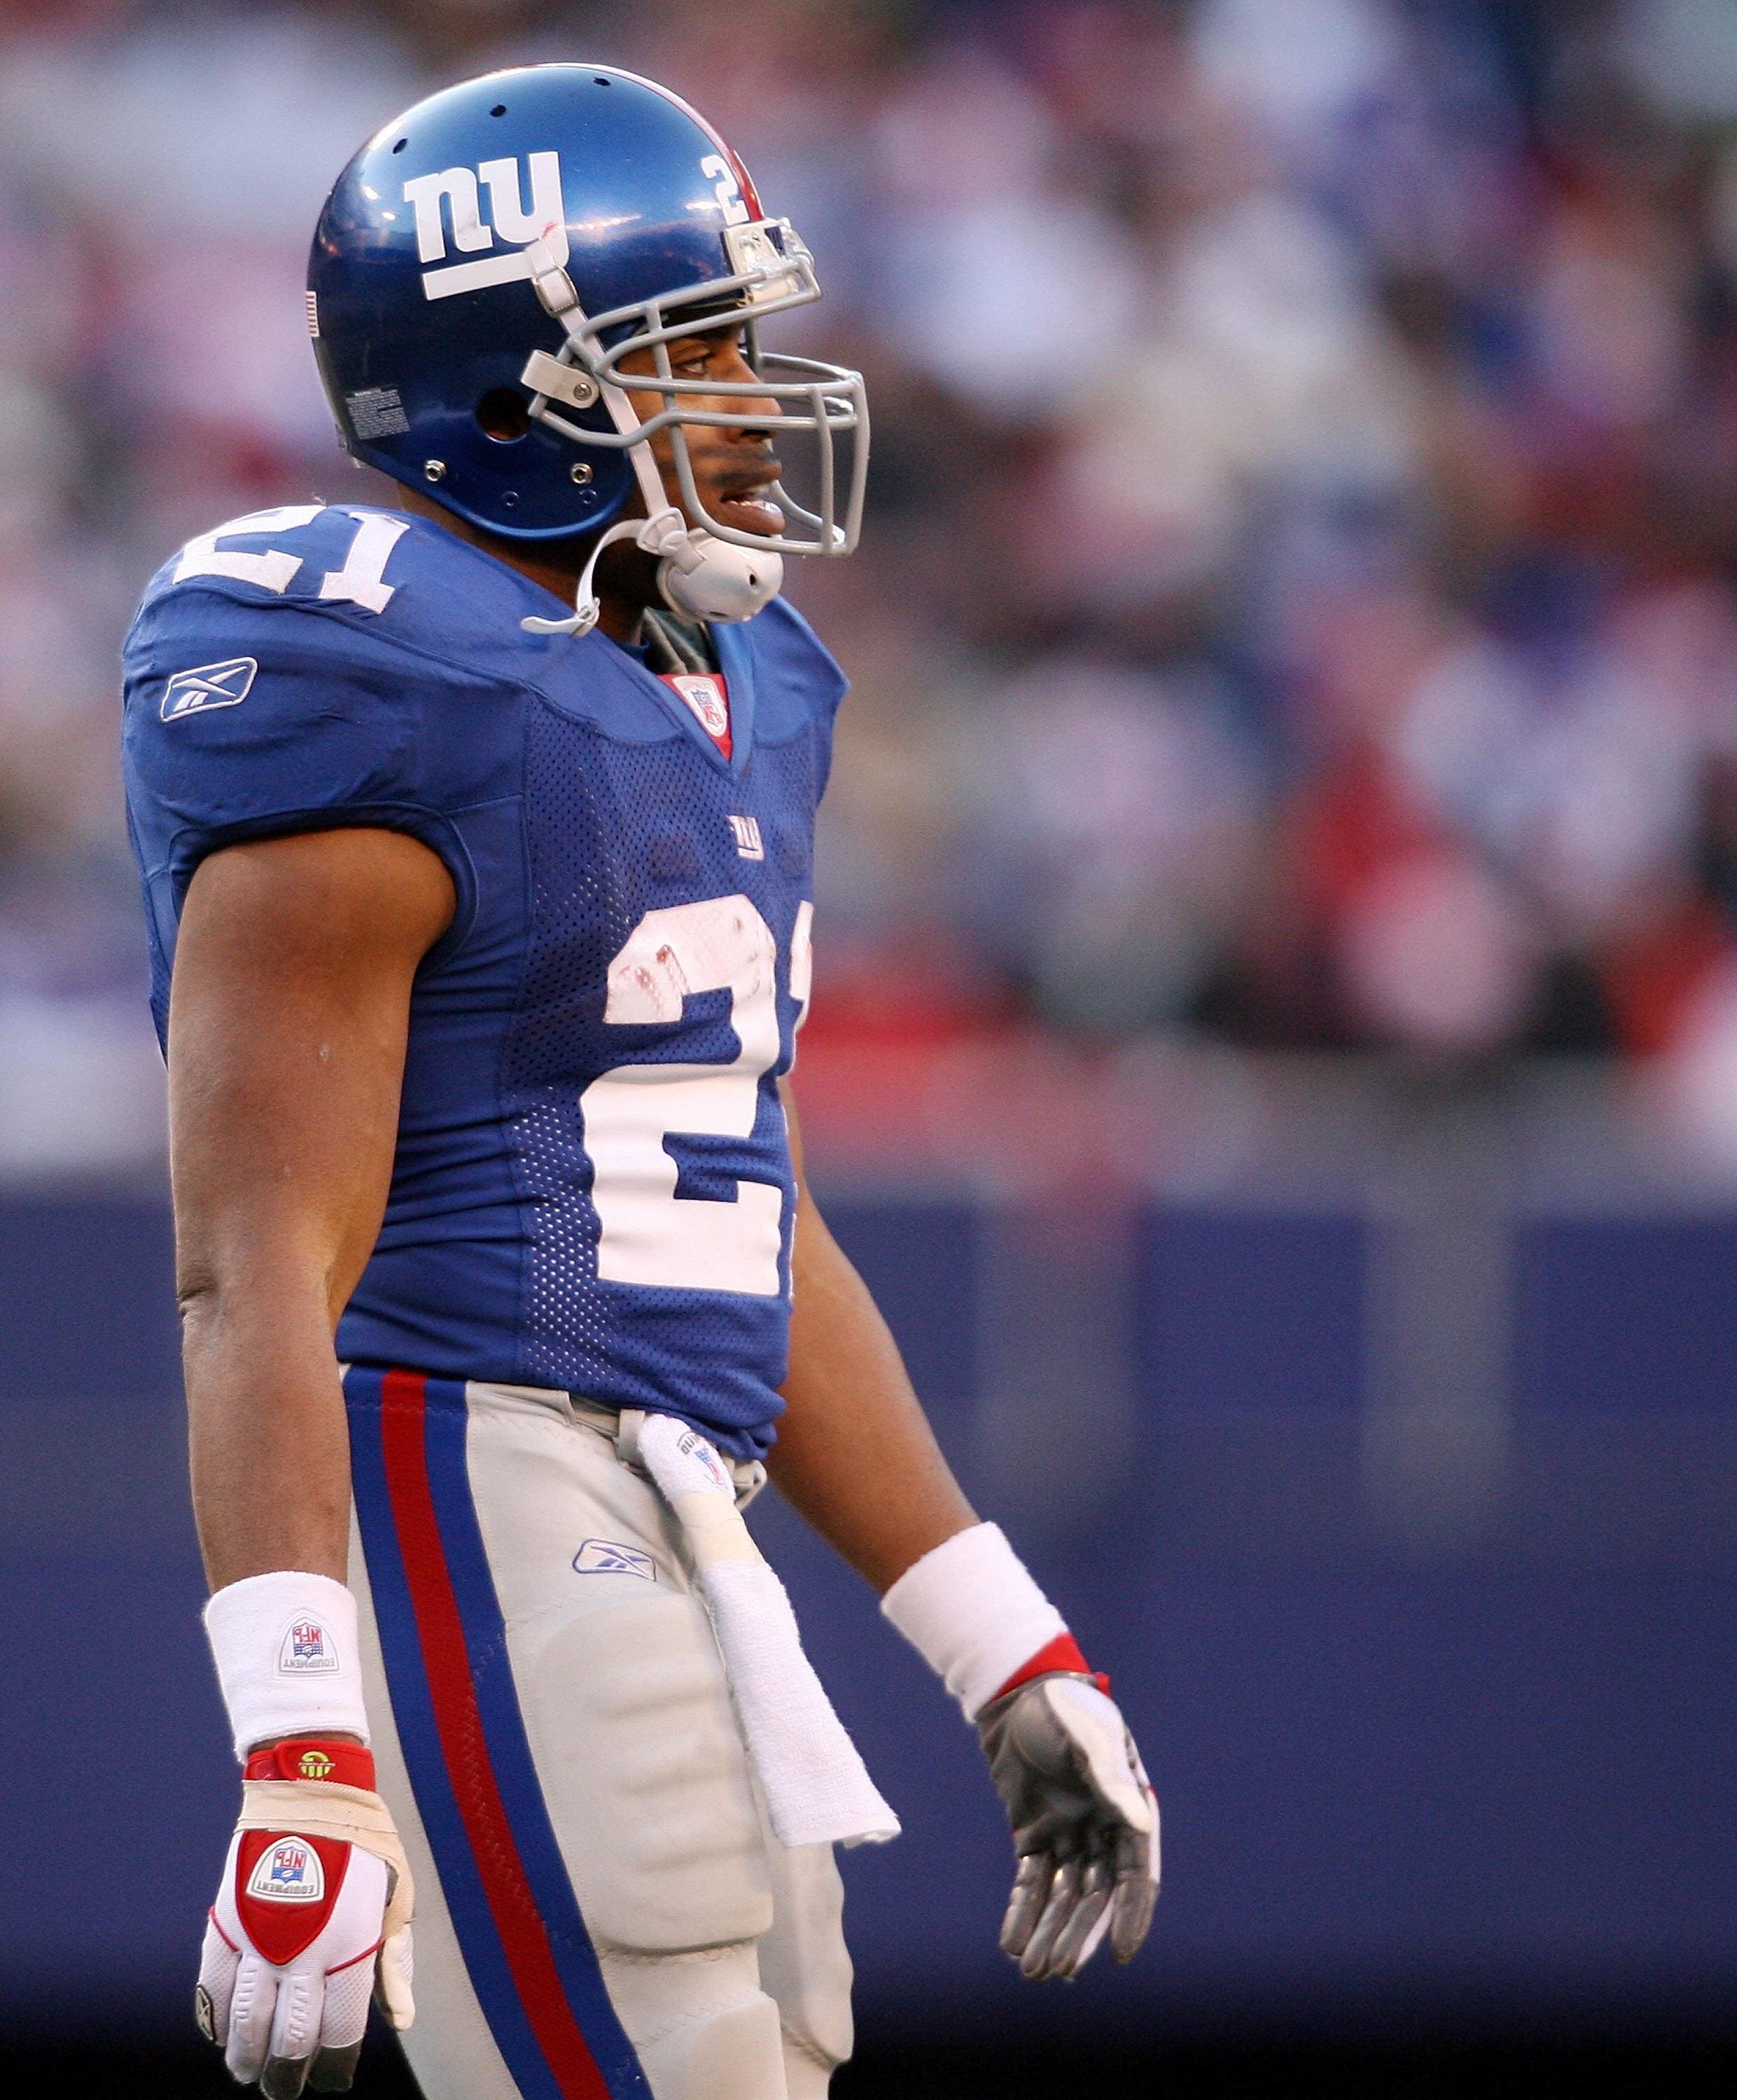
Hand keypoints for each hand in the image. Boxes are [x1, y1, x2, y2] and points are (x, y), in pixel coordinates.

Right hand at [196, 1740, 413, 2096]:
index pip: (339, 2033)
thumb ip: (393, 1962)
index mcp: (352, 1945)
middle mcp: (304, 1951)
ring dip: (246, 2058)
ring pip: (246, 2023)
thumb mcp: (396, 1897)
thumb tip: (398, 2022)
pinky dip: (215, 2020)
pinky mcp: (227, 1924)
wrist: (312, 1789)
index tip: (331, 2083)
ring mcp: (260, 1940)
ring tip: (249, 2074)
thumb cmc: (365, 1844)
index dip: (334, 2069)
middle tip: (283, 2090)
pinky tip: (222, 2036)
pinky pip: (212, 1988)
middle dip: (286, 2075)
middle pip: (290, 2040)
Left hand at [976, 1675, 1158, 1980]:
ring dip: (1049, 1932)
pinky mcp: (1034, 1833)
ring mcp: (1069, 1833)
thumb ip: (1112, 1780)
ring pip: (1063, 1896)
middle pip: (1095, 1895)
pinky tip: (1010, 1942)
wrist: (1018, 1690)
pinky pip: (1031, 1881)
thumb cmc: (1065, 1706)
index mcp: (1131, 1810)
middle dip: (1077, 1935)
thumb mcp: (1090, 1737)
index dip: (1132, 1915)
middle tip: (1057, 1971)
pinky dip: (1023, 1911)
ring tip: (1032, 1971)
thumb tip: (1143, 1822)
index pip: (1137, 1875)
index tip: (1119, 1955)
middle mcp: (1104, 1829)